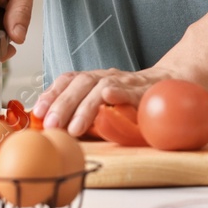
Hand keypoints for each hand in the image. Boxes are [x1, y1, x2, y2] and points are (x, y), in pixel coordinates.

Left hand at [33, 67, 169, 135]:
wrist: (169, 84)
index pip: (69, 79)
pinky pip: (131, 90)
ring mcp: (126, 82)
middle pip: (81, 82)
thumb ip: (82, 112)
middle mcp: (107, 77)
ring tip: (74, 128)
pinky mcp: (144, 91)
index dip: (52, 93)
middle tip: (51, 126)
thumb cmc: (131, 100)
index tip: (37, 112)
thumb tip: (52, 130)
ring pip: (102, 86)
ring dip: (85, 107)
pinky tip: (109, 98)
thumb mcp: (104, 104)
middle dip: (63, 104)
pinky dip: (119, 93)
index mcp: (95, 79)